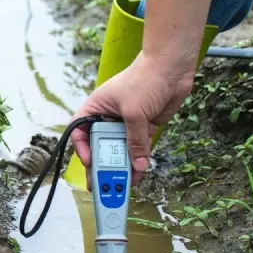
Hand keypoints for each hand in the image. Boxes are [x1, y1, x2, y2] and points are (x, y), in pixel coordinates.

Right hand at [70, 55, 195, 184]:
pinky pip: (139, 148)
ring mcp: (126, 123)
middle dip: (103, 163)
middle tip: (103, 183)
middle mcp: (108, 117)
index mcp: (96, 108)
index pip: (80, 130)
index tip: (90, 161)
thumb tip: (137, 164)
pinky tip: (138, 173)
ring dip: (122, 166)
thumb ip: (135, 140)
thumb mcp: (134, 112)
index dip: (82, 148)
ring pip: (120, 150)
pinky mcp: (144, 127)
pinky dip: (139, 160)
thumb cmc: (144, 79)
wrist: (172, 68)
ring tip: (121, 184)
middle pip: (100, 145)